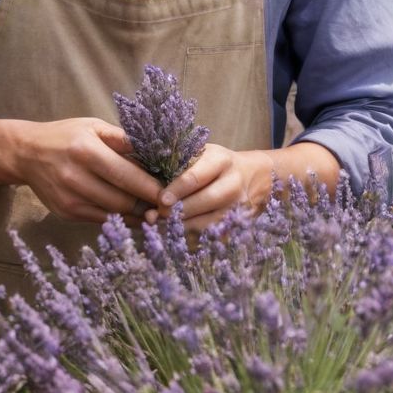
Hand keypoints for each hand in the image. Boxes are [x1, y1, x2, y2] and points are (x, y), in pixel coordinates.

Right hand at [16, 117, 162, 223]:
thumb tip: (156, 154)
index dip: (152, 188)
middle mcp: (76, 178)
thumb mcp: (94, 126)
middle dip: (148, 205)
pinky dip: (120, 218)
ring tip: (155, 211)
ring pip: (114, 214)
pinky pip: (101, 220)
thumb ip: (123, 140)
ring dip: (137, 215)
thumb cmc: (66, 135)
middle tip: (168, 205)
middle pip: (123, 200)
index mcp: (87, 151)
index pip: (127, 176)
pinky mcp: (66, 213)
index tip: (172, 194)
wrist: (26, 153)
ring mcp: (70, 199)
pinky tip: (133, 214)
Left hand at [145, 144, 275, 234]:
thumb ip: (177, 159)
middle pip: (203, 202)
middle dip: (176, 212)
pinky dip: (191, 240)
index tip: (160, 200)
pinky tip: (173, 239)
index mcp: (221, 160)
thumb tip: (139, 165)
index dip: (177, 189)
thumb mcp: (201, 152)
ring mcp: (238, 208)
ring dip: (180, 229)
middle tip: (153, 217)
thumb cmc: (215, 163)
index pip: (197, 176)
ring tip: (158, 229)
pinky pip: (211, 238)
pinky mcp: (237, 227)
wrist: (254, 177)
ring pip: (207, 224)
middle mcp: (233, 184)